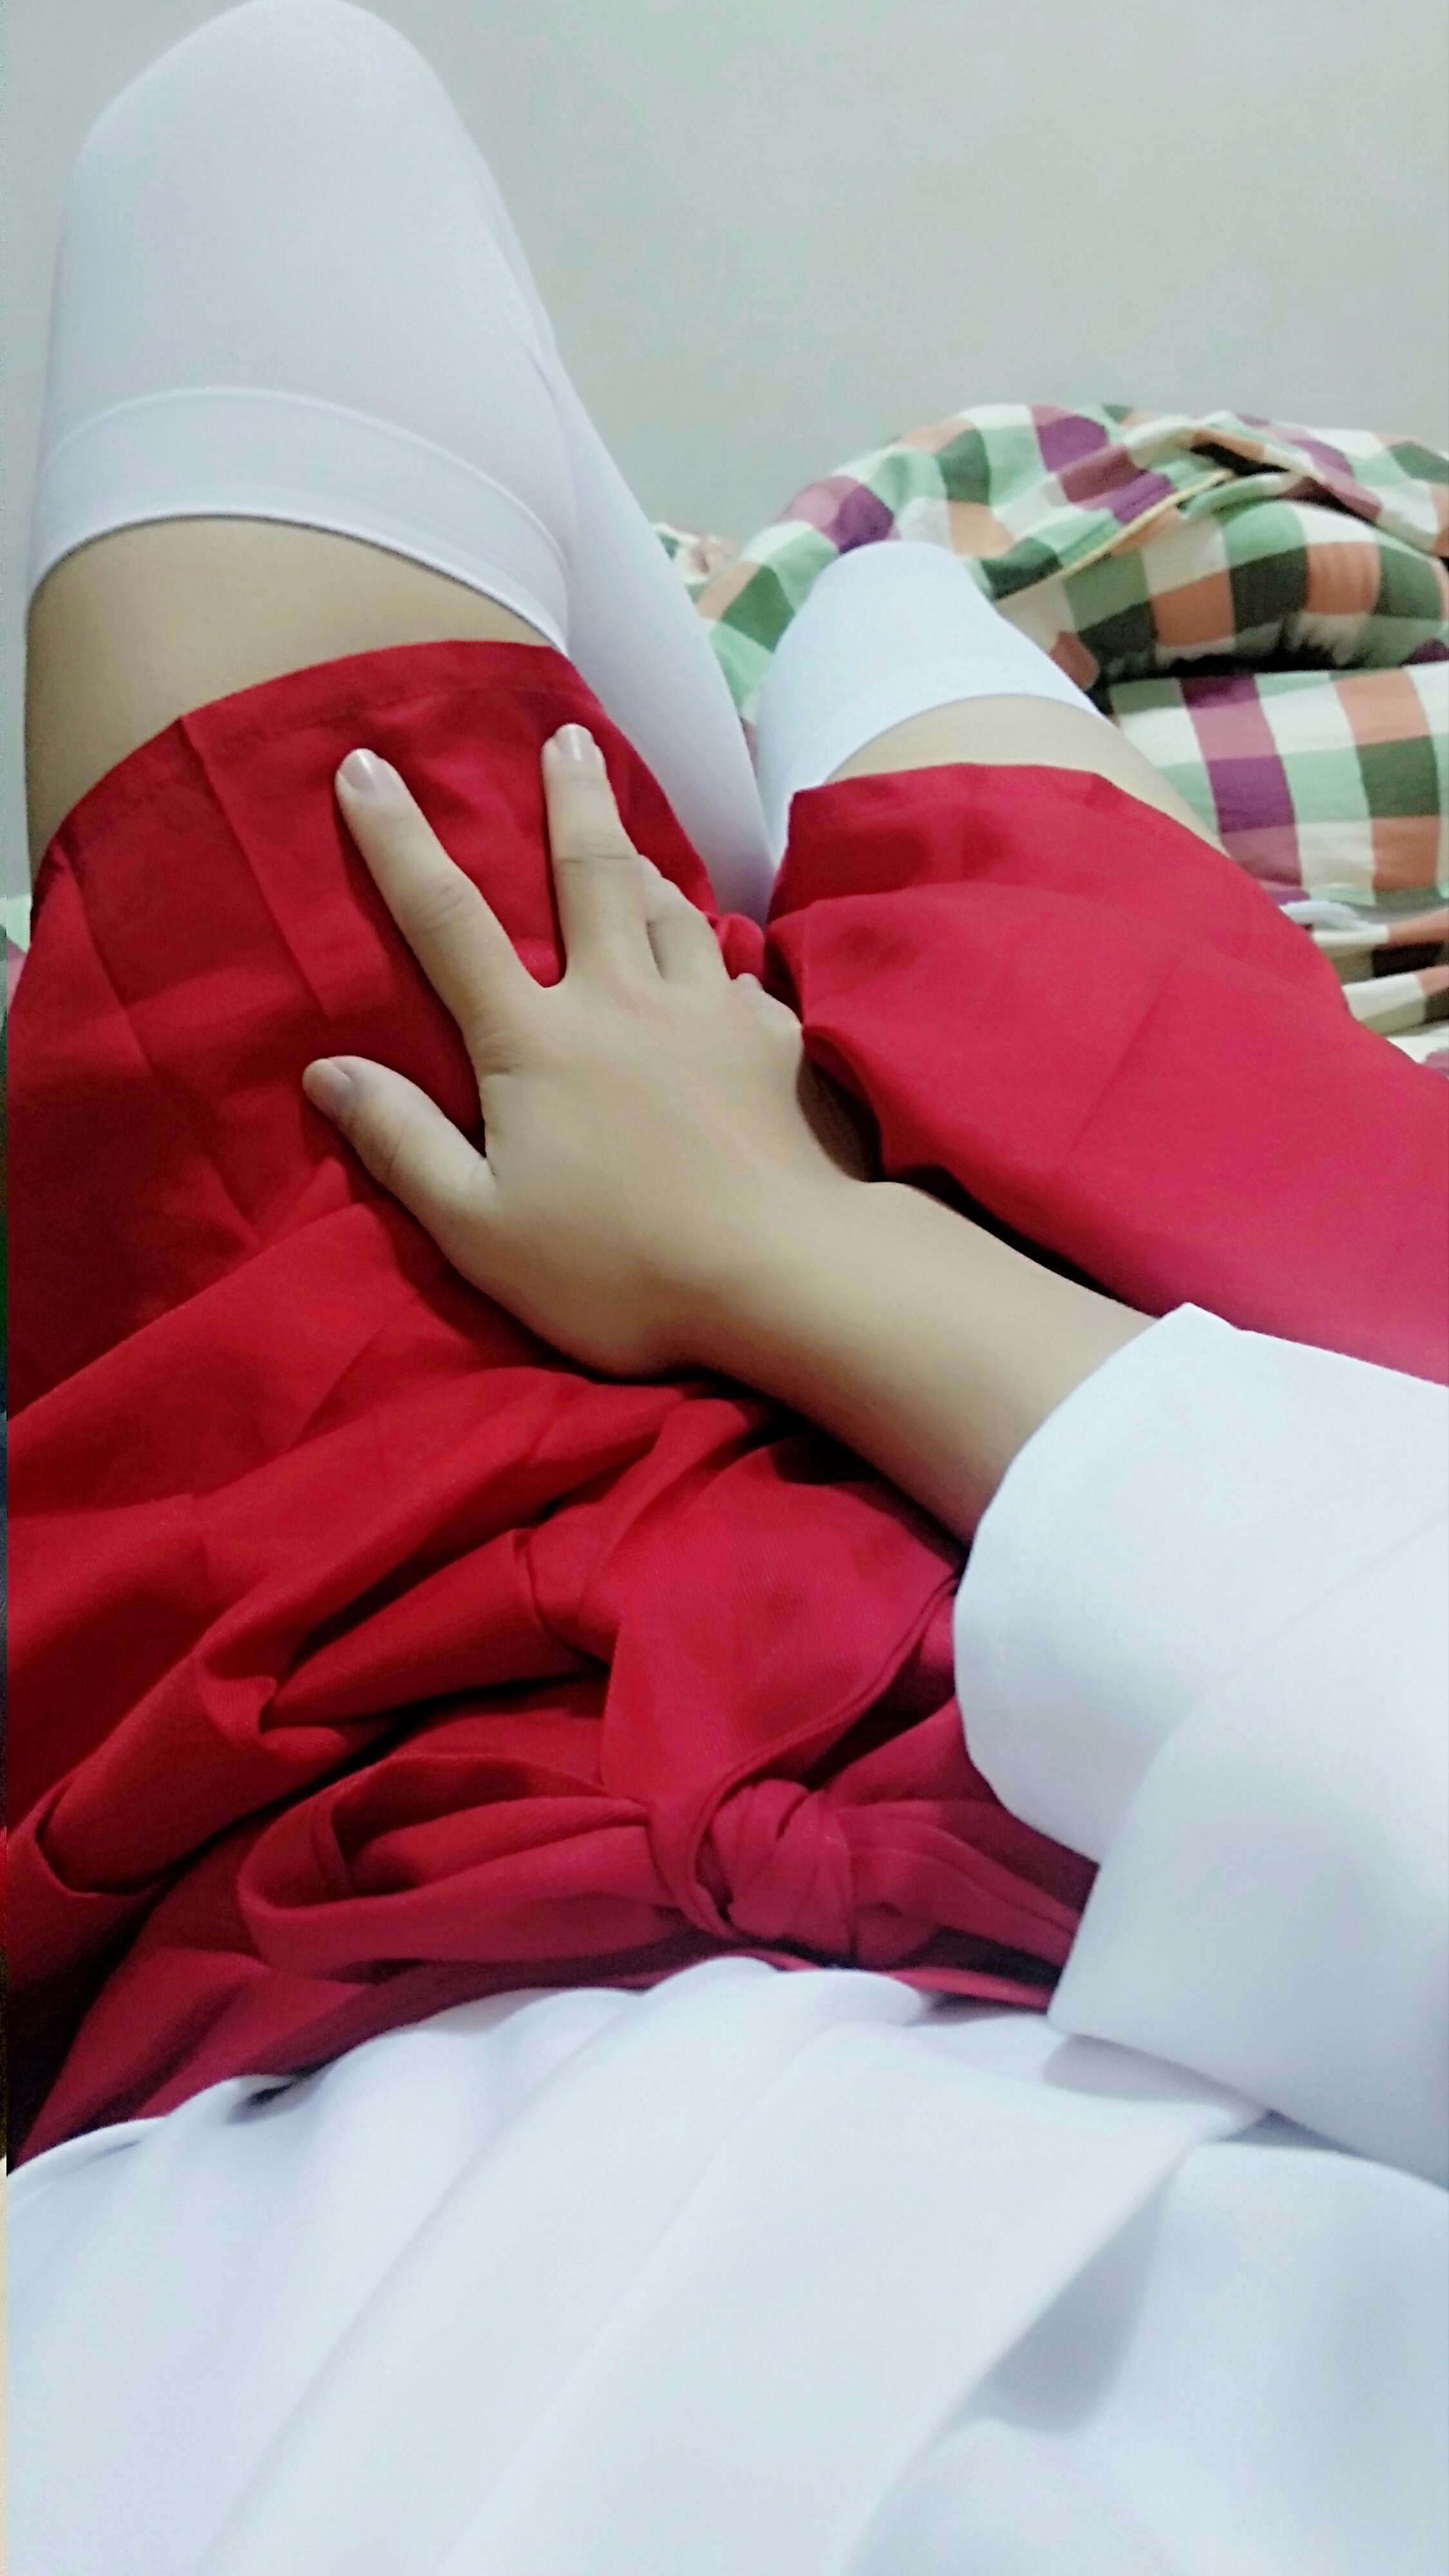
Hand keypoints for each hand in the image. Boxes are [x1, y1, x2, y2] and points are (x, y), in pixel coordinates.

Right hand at [303, 727, 873, 1377]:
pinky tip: (726, 971)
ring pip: (674, 911)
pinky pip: (742, 979)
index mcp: (536, 1040)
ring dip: (647, 866)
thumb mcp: (481, 1228)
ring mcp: (709, 1014)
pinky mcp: (776, 1043)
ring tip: (633, 842)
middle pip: (589, 873)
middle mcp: (623, 1001)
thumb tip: (326, 1070)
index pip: (447, 921)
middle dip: (570, 798)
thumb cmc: (620, 1269)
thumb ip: (404, 1143)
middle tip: (567, 736)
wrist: (785, 1276)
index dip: (398, 840)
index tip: (367, 765)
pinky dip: (722, 962)